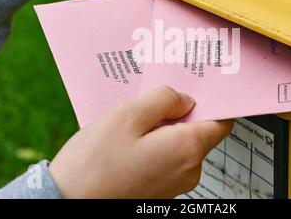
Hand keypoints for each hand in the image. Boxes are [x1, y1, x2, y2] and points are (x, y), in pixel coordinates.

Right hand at [49, 86, 232, 198]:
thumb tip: (185, 100)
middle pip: (199, 130)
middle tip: (153, 101)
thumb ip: (164, 100)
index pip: (221, 121)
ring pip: (181, 143)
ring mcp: (175, 183)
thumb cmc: (94, 164)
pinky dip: (156, 144)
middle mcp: (188, 170)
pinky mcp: (161, 188)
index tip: (194, 88)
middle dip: (180, 113)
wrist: (69, 202)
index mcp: (187, 150)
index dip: (210, 101)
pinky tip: (132, 139)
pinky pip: (168, 157)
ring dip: (164, 128)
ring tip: (136, 121)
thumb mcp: (128, 116)